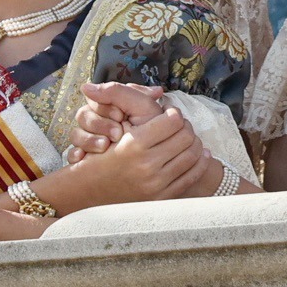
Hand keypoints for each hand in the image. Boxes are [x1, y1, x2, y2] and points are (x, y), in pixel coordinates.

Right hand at [66, 82, 164, 160]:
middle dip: (99, 123)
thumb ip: (123, 92)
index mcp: (113, 106)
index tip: (121, 116)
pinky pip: (71, 153)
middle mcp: (100, 120)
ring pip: (75, 134)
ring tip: (104, 147)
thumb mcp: (143, 108)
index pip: (95, 98)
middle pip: (82, 115)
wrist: (155, 163)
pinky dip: (76, 155)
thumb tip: (90, 85)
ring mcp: (91, 139)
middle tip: (117, 133)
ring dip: (89, 140)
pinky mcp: (86, 157)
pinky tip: (83, 158)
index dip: (106, 107)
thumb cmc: (153, 132)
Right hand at [67, 107, 208, 204]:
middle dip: (185, 126)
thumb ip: (122, 96)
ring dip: (194, 142)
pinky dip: (199, 162)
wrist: (87, 193)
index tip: (168, 113)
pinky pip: (192, 176)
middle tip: (179, 124)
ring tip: (186, 137)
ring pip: (193, 154)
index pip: (173, 120)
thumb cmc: (98, 157)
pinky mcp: (163, 198)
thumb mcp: (105, 125)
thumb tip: (155, 88)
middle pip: (186, 136)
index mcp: (134, 145)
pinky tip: (198, 154)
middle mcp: (147, 166)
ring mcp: (156, 185)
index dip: (173, 112)